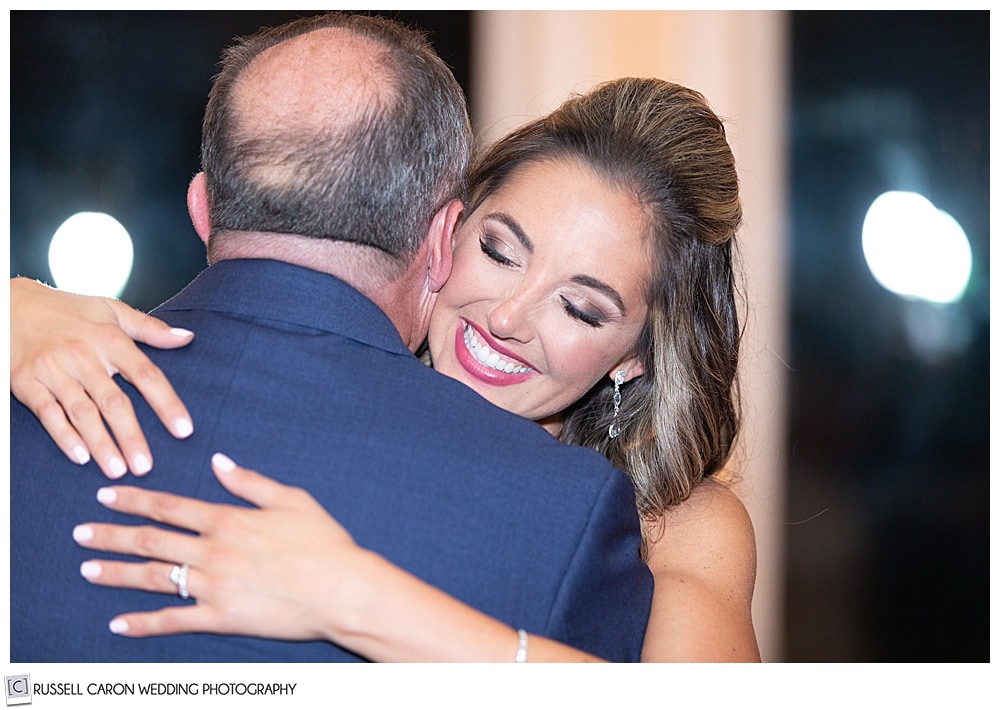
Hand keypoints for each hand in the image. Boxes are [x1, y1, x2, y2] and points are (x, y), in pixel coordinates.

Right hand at [10, 277, 194, 477]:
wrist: (10, 305)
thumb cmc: (70, 311)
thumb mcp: (112, 311)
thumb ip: (150, 327)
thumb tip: (188, 337)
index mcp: (110, 339)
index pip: (145, 374)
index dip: (167, 403)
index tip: (184, 430)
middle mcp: (82, 355)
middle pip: (113, 401)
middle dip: (130, 435)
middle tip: (146, 466)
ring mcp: (53, 370)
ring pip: (81, 412)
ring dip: (100, 443)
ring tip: (117, 470)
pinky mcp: (26, 382)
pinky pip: (47, 413)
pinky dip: (63, 435)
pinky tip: (80, 457)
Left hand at [73, 453, 369, 643]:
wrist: (342, 589)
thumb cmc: (325, 543)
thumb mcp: (292, 499)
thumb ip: (250, 482)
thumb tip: (218, 462)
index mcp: (228, 519)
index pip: (169, 506)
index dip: (134, 499)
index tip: (106, 495)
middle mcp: (213, 551)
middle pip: (150, 540)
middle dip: (112, 535)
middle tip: (80, 532)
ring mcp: (213, 586)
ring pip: (153, 577)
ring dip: (117, 573)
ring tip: (87, 569)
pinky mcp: (221, 617)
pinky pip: (173, 621)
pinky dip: (143, 623)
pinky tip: (118, 623)